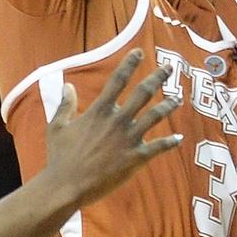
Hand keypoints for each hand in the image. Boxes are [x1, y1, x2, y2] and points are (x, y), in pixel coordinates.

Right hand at [41, 50, 181, 207]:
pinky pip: (157, 148)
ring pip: (154, 116)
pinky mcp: (134, 158)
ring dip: (168, 106)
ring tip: (178, 98)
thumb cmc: (59, 156)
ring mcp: (128, 139)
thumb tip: (67, 85)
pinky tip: (179, 138)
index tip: (139, 52)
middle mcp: (117, 120)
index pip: (117, 80)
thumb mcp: (57, 126)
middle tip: (169, 67)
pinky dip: (169, 142)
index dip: (129, 64)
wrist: (66, 185)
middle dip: (157, 77)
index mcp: (99, 111)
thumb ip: (65, 104)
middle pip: (143, 93)